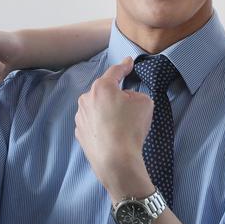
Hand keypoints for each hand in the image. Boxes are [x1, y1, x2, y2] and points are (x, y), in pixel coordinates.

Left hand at [74, 57, 153, 197]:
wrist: (116, 160)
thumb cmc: (130, 129)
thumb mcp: (144, 103)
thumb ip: (136, 94)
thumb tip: (126, 98)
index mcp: (101, 88)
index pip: (115, 72)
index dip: (124, 66)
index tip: (128, 63)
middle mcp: (86, 99)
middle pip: (104, 91)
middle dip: (116, 95)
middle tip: (130, 106)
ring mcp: (80, 116)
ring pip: (97, 107)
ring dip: (108, 111)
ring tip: (121, 126)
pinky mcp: (80, 132)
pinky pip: (93, 122)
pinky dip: (102, 125)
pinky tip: (112, 135)